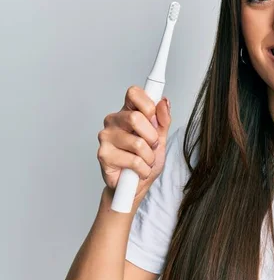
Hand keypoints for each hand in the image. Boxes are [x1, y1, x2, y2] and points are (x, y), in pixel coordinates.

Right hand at [97, 85, 171, 199]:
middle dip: (152, 137)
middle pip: (136, 118)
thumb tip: (164, 101)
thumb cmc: (146, 160)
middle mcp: (114, 121)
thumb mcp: (161, 138)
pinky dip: (142, 168)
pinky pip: (133, 160)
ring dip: (149, 157)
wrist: (136, 186)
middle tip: (152, 146)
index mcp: (128, 112)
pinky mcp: (103, 155)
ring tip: (145, 161)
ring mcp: (106, 137)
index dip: (147, 103)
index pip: (133, 93)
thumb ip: (163, 120)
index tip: (153, 117)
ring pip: (137, 142)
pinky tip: (138, 170)